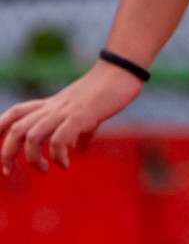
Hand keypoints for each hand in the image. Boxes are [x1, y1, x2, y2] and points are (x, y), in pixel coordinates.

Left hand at [1, 60, 143, 173]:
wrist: (122, 71)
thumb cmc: (109, 89)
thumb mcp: (89, 112)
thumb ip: (81, 131)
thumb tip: (81, 150)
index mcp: (53, 104)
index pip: (16, 113)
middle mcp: (53, 107)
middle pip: (16, 129)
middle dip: (7, 153)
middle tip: (10, 172)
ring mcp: (65, 111)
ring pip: (31, 135)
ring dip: (31, 158)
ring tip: (43, 171)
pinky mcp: (80, 116)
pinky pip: (58, 139)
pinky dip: (57, 156)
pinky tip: (65, 164)